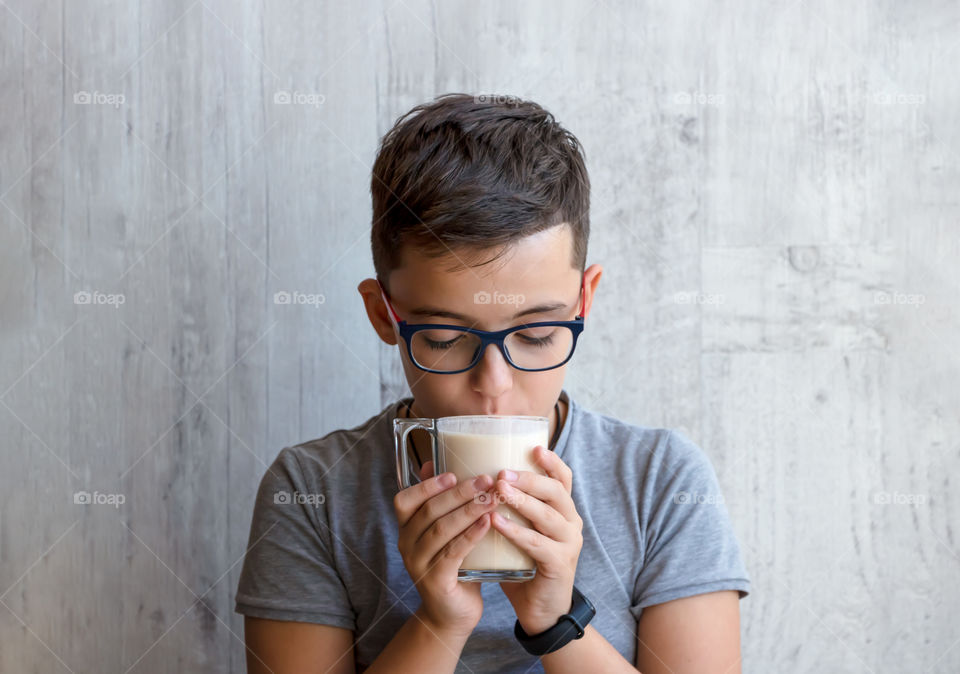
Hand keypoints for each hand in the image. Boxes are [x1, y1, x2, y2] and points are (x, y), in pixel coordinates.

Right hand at [393, 460, 499, 638]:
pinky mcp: (435, 581)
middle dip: (460, 493)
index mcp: (406, 528)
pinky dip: (471, 535)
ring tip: (493, 497)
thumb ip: (439, 501)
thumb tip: (433, 461)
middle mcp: (406, 544)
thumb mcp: (445, 531)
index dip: (427, 485)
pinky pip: (453, 552)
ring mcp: (418, 564)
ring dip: (470, 510)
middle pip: (429, 511)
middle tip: (486, 479)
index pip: (404, 500)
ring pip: (442, 530)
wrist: (453, 613)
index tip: (454, 473)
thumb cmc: (453, 564)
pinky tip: (488, 522)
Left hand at [490, 446, 583, 634]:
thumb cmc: (521, 563)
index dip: (551, 462)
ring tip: (498, 490)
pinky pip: (538, 544)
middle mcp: (571, 522)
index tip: (534, 447)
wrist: (540, 610)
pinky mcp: (560, 565)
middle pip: (556, 492)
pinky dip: (517, 532)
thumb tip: (453, 475)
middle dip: (529, 478)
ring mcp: (569, 543)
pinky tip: (496, 522)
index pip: (563, 478)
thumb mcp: (513, 528)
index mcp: (562, 509)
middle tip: (501, 472)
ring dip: (523, 501)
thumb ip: (495, 503)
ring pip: (549, 515)